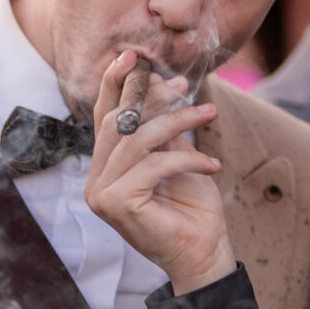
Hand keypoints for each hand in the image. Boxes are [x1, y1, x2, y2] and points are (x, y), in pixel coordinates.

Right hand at [83, 49, 234, 292]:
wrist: (204, 252)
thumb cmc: (192, 209)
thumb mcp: (177, 157)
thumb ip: (161, 128)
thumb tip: (160, 82)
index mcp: (106, 167)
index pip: (104, 117)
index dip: (115, 83)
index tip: (135, 56)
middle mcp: (96, 180)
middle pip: (119, 122)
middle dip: (154, 98)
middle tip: (184, 85)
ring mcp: (101, 193)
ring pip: (137, 139)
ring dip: (177, 121)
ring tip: (208, 114)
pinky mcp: (116, 203)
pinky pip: (152, 165)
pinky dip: (187, 160)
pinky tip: (213, 166)